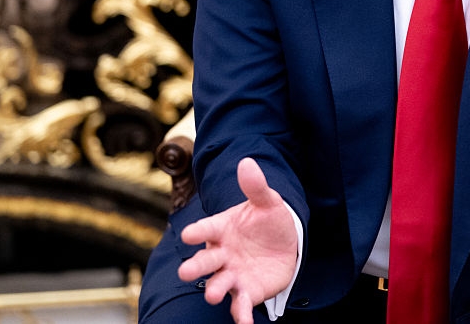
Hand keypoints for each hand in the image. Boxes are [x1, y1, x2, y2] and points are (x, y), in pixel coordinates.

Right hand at [177, 157, 297, 323]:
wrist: (283, 244)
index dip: (197, 231)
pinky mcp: (247, 291)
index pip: (206, 229)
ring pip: (220, 283)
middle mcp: (222, 254)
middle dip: (196, 266)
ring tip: (214, 295)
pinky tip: (244, 323)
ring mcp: (232, 274)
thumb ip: (256, 186)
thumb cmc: (267, 220)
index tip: (189, 234)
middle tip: (186, 271)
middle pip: (206, 260)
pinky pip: (242, 304)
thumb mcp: (266, 202)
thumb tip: (247, 162)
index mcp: (221, 229)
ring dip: (216, 289)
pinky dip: (241, 314)